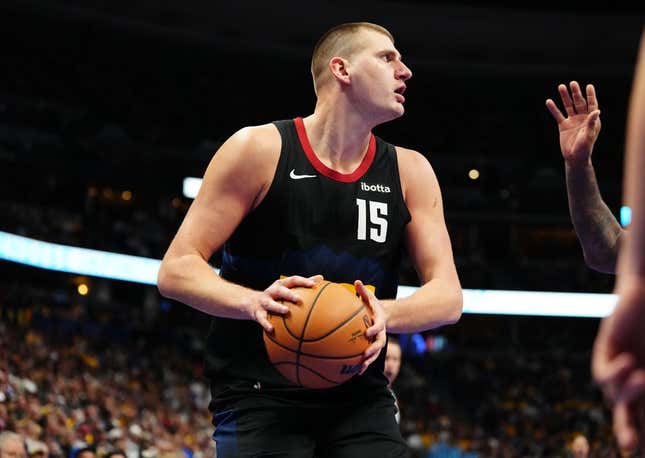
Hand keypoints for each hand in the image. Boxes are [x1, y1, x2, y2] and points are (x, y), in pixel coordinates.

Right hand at [252, 274, 322, 332]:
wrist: (251, 303)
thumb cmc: (276, 296)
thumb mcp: (287, 288)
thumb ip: (303, 284)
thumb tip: (321, 277)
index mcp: (281, 284)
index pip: (292, 280)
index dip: (302, 281)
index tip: (313, 284)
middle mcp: (272, 291)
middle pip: (280, 290)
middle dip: (289, 294)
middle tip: (299, 299)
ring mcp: (264, 302)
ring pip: (270, 304)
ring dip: (278, 307)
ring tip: (286, 311)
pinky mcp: (258, 313)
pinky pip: (262, 319)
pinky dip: (266, 324)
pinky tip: (272, 329)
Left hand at [354, 279, 386, 374]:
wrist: (383, 316)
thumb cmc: (372, 306)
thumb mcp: (369, 297)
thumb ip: (363, 291)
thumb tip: (357, 281)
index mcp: (379, 322)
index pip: (378, 326)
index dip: (374, 329)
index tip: (368, 333)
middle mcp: (380, 334)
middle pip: (379, 344)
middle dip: (373, 350)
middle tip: (365, 355)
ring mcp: (377, 342)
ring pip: (375, 354)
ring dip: (368, 362)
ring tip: (360, 368)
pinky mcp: (373, 348)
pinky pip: (369, 358)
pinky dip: (363, 365)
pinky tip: (356, 373)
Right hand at [545, 81, 600, 166]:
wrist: (574, 158)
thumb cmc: (585, 148)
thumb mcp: (589, 135)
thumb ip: (592, 122)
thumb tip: (597, 110)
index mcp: (592, 119)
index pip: (592, 104)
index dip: (590, 95)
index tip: (588, 86)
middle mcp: (583, 118)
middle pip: (579, 102)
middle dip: (576, 93)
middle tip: (572, 83)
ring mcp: (572, 121)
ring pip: (568, 106)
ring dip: (565, 97)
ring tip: (561, 86)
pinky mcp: (563, 126)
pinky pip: (558, 115)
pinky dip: (554, 108)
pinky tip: (549, 101)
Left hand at [592, 277, 644, 448]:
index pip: (644, 416)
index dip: (644, 430)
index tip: (644, 448)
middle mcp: (632, 380)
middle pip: (625, 414)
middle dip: (627, 431)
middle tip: (630, 446)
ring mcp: (617, 366)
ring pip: (613, 394)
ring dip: (627, 391)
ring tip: (643, 378)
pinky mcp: (605, 350)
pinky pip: (601, 373)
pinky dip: (614, 373)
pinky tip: (628, 363)